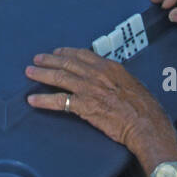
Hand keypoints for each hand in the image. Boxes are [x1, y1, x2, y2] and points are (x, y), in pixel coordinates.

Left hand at [25, 46, 176, 163]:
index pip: (83, 55)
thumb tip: (109, 80)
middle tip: (38, 59)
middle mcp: (97, 74)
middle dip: (50, 60)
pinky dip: (43, 100)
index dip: (67, 52)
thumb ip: (116, 79)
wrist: (146, 124)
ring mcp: (89, 89)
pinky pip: (58, 101)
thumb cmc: (144, 108)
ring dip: (42, 74)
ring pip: (59, 77)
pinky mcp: (84, 106)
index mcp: (110, 67)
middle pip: (67, 63)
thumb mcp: (132, 84)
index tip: (58, 51)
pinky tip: (33, 100)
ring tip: (30, 73)